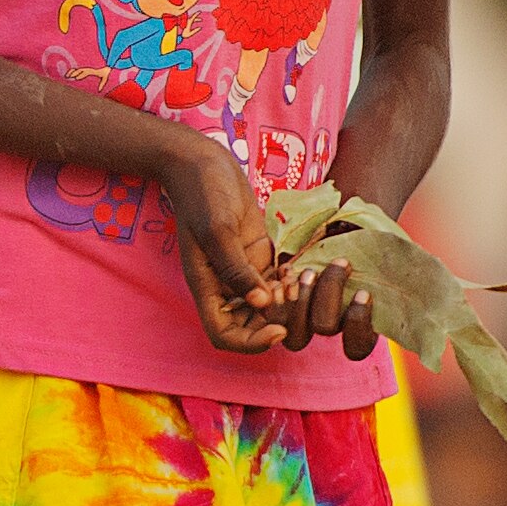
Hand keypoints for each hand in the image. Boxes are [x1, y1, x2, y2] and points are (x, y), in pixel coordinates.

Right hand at [155, 137, 303, 354]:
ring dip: (287, 303)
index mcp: (206, 287)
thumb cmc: (203, 194)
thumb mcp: (217, 229)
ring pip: (268, 306)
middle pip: (250, 326)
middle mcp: (224, 286)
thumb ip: (236, 268)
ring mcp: (243, 271)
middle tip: (295, 300)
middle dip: (276, 321)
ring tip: (301, 283)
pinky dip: (292, 283)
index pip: (225, 335)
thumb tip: (261, 303)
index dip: (251, 342)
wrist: (203, 163)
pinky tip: (303, 268)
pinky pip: (277, 281)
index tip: (277, 328)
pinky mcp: (258, 255)